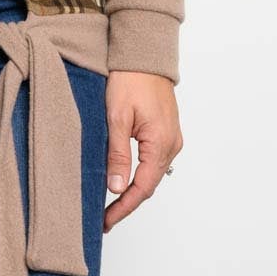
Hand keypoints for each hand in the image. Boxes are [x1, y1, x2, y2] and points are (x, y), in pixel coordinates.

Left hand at [103, 71, 182, 232]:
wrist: (144, 54)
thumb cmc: (130, 79)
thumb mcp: (117, 117)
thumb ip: (118, 154)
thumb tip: (116, 187)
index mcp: (161, 143)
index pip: (142, 188)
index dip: (124, 207)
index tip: (106, 221)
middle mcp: (172, 144)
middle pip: (149, 184)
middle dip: (127, 202)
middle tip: (104, 217)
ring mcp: (171, 138)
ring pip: (152, 174)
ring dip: (133, 189)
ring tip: (110, 203)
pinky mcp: (166, 132)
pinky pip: (153, 161)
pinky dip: (139, 174)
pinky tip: (124, 178)